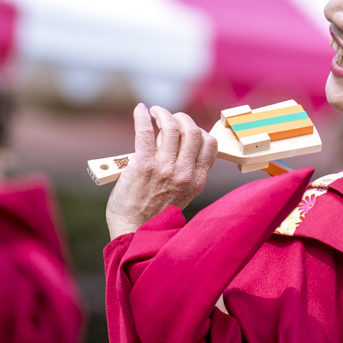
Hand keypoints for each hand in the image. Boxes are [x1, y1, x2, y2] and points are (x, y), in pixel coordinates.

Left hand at [106, 104, 218, 238]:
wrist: (133, 232)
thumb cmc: (153, 215)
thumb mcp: (182, 195)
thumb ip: (185, 173)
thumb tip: (177, 146)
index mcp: (197, 181)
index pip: (209, 144)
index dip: (200, 130)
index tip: (188, 128)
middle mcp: (184, 173)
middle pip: (193, 131)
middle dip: (182, 118)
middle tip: (171, 117)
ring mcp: (164, 168)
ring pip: (172, 127)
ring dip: (164, 114)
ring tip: (156, 112)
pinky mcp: (142, 165)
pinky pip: (146, 132)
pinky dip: (143, 117)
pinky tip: (141, 110)